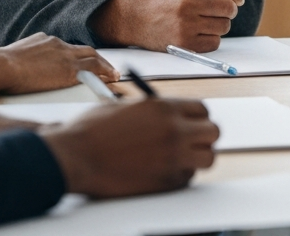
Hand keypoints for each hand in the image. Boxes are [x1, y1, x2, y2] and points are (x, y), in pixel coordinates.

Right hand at [0, 33, 118, 94]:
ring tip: (113, 74)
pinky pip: (92, 71)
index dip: (78, 55)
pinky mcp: (68, 71)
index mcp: (47, 40)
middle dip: (98, 59)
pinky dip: (103, 74)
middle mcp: (59, 45)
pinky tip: (109, 80)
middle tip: (107, 67)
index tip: (83, 60)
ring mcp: (66, 57)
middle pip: (85, 50)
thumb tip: (30, 60)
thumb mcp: (20, 52)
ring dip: (105, 66)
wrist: (4, 65)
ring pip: (92, 58)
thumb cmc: (4, 63)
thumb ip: (31, 53)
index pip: (67, 48)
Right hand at [43, 98, 217, 197]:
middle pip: (213, 132)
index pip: (202, 109)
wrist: (76, 157)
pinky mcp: (165, 182)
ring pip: (208, 158)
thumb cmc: (93, 130)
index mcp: (165, 108)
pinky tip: (165, 170)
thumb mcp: (127, 106)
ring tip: (183, 156)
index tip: (193, 121)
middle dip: (204, 135)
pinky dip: (181, 175)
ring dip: (198, 157)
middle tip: (193, 139)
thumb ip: (154, 109)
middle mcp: (174, 131)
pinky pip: (188, 178)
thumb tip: (169, 115)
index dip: (197, 116)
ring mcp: (172, 158)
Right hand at [88, 0, 244, 52]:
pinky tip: (203, 32)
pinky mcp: (185, 44)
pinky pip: (214, 42)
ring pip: (224, 26)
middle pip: (228, 8)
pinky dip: (213, 38)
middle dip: (231, 9)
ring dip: (222, 24)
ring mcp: (185, 26)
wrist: (140, 20)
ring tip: (211, 20)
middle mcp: (186, 4)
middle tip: (226, 10)